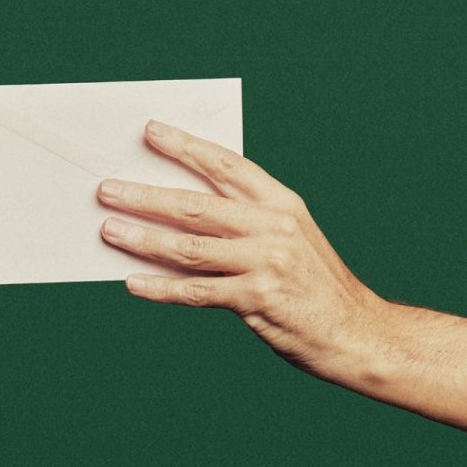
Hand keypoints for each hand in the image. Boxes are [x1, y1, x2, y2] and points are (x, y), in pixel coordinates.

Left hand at [98, 120, 390, 383]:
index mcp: (281, 202)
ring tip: (108, 231)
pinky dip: (161, 287)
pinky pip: (197, 291)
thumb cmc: (313, 285)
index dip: (186, 147)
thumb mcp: (289, 238)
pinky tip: (133, 282)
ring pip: (190, 247)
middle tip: (107, 189)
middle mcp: (274, 226)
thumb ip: (241, 222)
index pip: (226, 165)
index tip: (150, 132)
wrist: (359, 334)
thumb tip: (171, 213)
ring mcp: (267, 262)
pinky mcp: (259, 298)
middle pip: (196, 206)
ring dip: (143, 238)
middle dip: (146, 195)